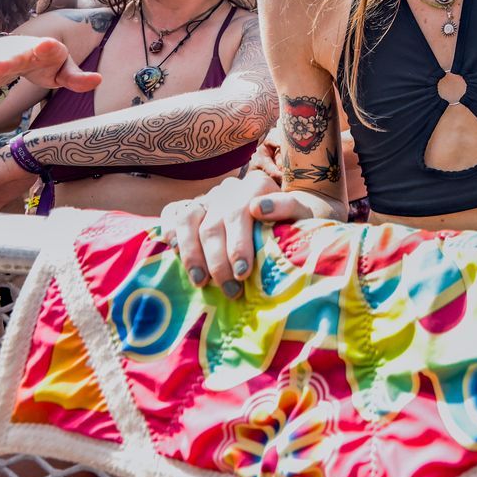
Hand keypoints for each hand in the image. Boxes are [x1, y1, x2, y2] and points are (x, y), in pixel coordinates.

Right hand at [0, 36, 100, 113]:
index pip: (41, 48)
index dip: (43, 47)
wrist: (9, 48)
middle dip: (0, 64)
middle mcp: (8, 55)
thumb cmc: (41, 59)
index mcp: (35, 51)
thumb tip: (99, 80)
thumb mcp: (60, 67)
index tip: (45, 44)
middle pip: (4, 60)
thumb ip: (76, 77)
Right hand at [160, 171, 343, 295]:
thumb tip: (258, 208)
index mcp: (256, 186)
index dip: (237, 244)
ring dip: (191, 253)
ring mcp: (209, 198)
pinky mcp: (194, 208)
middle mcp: (229, 190)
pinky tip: (176, 256)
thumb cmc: (300, 222)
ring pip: (188, 219)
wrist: (293, 218)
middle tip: (231, 290)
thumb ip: (287, 207)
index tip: (243, 272)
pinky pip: (173, 214)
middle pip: (213, 224)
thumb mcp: (305, 215)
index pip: (238, 212)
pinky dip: (170, 234)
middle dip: (218, 261)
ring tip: (201, 282)